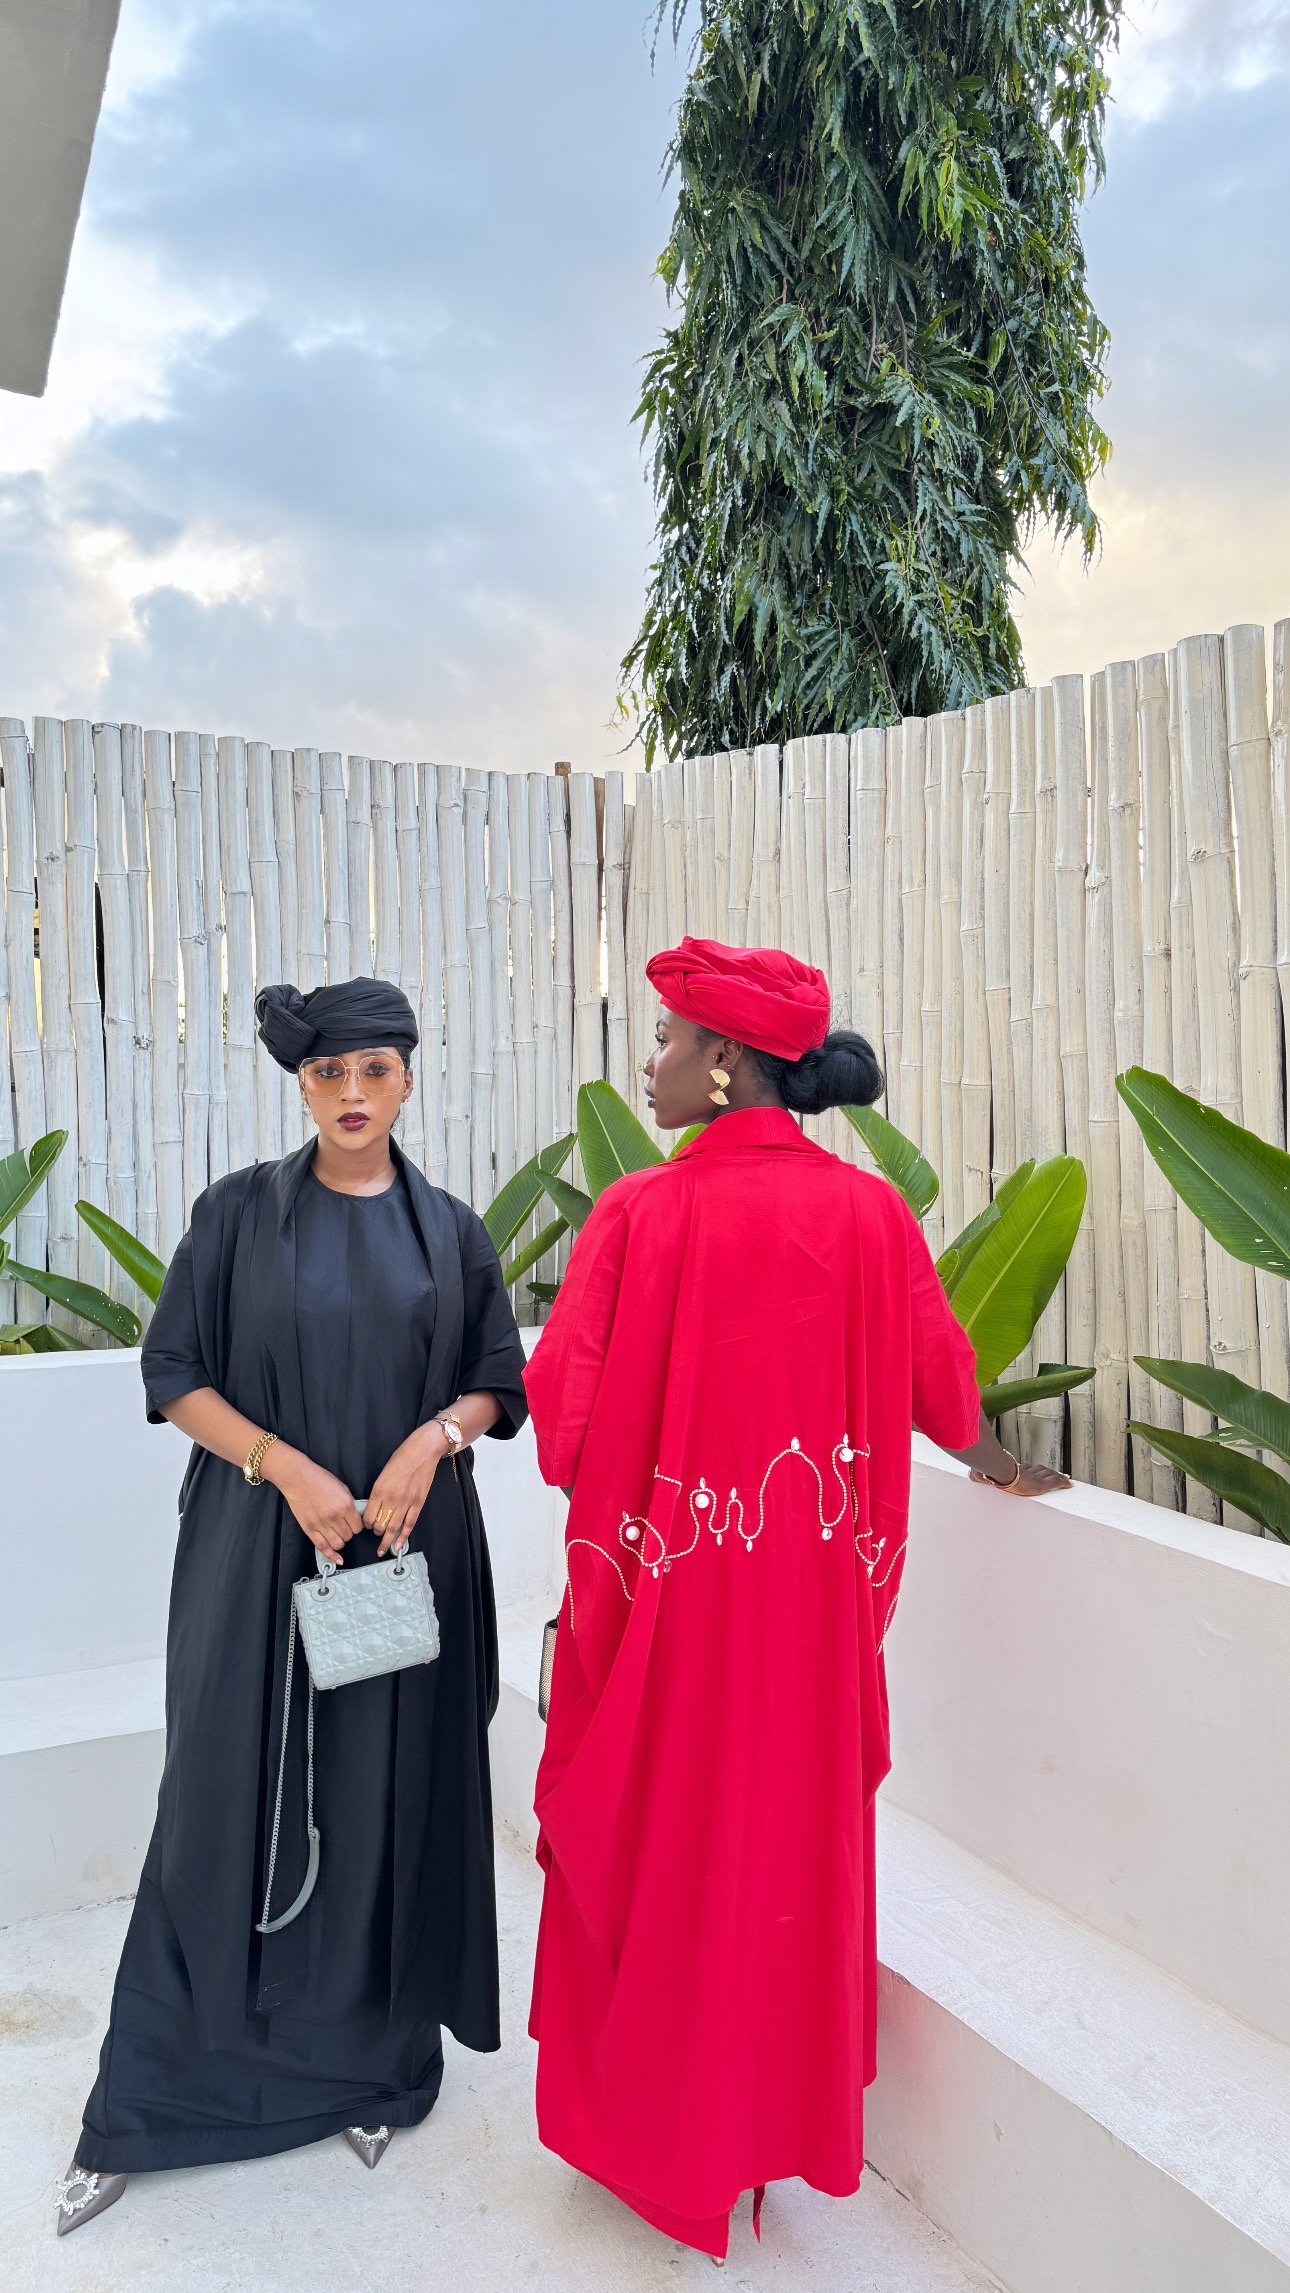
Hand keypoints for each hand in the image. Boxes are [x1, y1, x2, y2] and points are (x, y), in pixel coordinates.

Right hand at [263, 1444, 363, 1562]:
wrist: (298, 1478)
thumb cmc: (319, 1479)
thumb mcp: (342, 1488)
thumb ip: (350, 1504)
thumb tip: (356, 1517)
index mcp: (345, 1505)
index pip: (358, 1527)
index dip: (357, 1526)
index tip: (354, 1524)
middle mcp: (334, 1517)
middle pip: (349, 1536)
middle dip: (348, 1532)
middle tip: (344, 1526)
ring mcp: (321, 1524)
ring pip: (338, 1544)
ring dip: (340, 1541)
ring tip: (338, 1534)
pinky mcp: (309, 1529)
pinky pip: (323, 1547)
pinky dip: (332, 1555)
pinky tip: (338, 1559)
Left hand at [367, 1422, 450, 1554]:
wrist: (422, 1451)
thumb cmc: (401, 1458)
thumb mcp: (383, 1474)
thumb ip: (379, 1491)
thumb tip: (375, 1507)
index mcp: (379, 1489)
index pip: (369, 1515)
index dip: (366, 1524)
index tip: (367, 1525)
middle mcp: (391, 1498)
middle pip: (380, 1524)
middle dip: (376, 1532)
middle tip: (376, 1534)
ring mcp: (405, 1502)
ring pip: (393, 1528)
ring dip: (386, 1540)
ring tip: (383, 1549)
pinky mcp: (418, 1503)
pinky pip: (409, 1524)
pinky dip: (403, 1537)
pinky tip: (398, 1546)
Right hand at [970, 1461, 1070, 1497]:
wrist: (996, 1470)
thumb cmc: (988, 1473)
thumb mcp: (981, 1475)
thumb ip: (976, 1475)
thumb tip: (969, 1474)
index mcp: (1013, 1471)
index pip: (1026, 1469)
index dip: (1032, 1469)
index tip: (1035, 1470)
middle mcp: (1024, 1472)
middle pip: (1039, 1470)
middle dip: (1047, 1472)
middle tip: (1055, 1474)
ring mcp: (1033, 1477)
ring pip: (1049, 1475)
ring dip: (1057, 1477)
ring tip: (1065, 1479)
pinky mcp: (1040, 1483)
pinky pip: (1055, 1482)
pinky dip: (1062, 1482)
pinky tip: (1069, 1484)